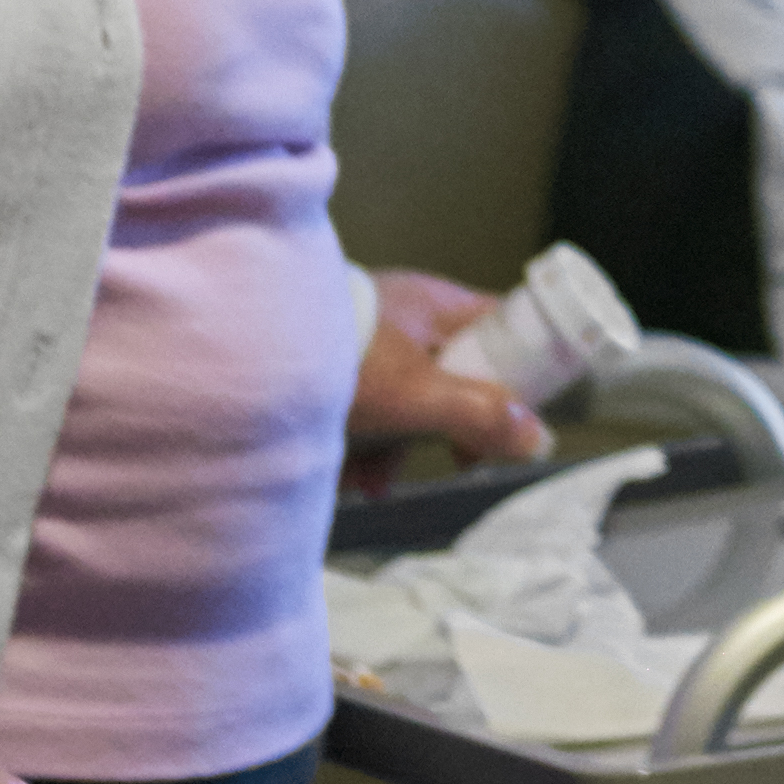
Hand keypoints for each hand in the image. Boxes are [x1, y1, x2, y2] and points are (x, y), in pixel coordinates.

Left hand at [345, 265, 549, 496]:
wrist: (243, 358)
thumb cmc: (343, 362)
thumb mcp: (420, 397)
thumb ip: (481, 417)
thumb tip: (539, 441)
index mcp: (434, 303)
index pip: (502, 323)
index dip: (522, 365)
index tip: (522, 412)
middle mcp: (403, 314)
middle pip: (455, 374)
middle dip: (450, 429)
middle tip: (456, 460)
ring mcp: (364, 339)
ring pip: (407, 398)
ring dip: (399, 447)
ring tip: (375, 481)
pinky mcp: (329, 367)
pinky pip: (364, 408)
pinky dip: (361, 444)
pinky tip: (346, 475)